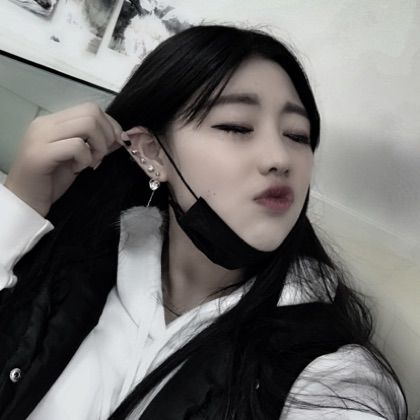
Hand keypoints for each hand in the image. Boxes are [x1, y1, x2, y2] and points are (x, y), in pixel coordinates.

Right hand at [4, 103, 124, 216]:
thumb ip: (96, 145)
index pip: (90, 108)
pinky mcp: (41, 153)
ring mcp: (41, 136)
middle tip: (100, 156)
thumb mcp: (79, 159)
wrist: (25, 202)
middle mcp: (46, 123)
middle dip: (107, 135)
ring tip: (90, 163)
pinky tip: (77, 170)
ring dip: (98, 146)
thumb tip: (120, 137)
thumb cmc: (50, 182)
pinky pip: (77, 146)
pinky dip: (85, 159)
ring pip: (88, 124)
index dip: (110, 125)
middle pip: (91, 112)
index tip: (115, 145)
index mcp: (54, 122)